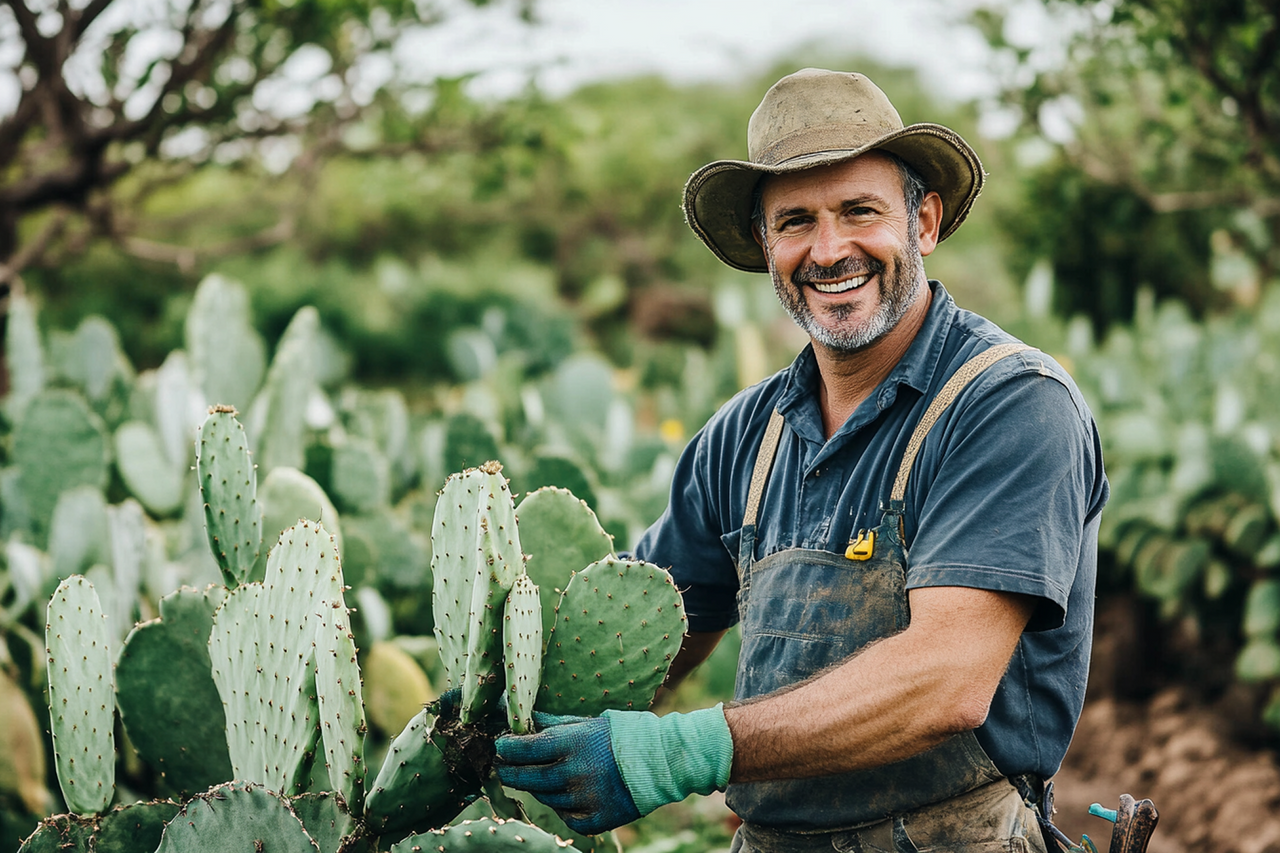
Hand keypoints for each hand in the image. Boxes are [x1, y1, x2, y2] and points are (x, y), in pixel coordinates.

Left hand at [494, 705, 732, 834]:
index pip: (523, 749)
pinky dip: (561, 805)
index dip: (506, 748)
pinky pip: (564, 815)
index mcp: (572, 744)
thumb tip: (525, 720)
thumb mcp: (588, 722)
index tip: (499, 745)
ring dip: (538, 786)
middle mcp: (573, 773)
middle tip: (503, 765)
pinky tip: (567, 792)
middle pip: (526, 778)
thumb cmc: (623, 735)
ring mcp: (583, 799)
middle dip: (509, 770)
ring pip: (544, 797)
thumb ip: (555, 724)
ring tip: (541, 775)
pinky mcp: (593, 820)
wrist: (662, 762)